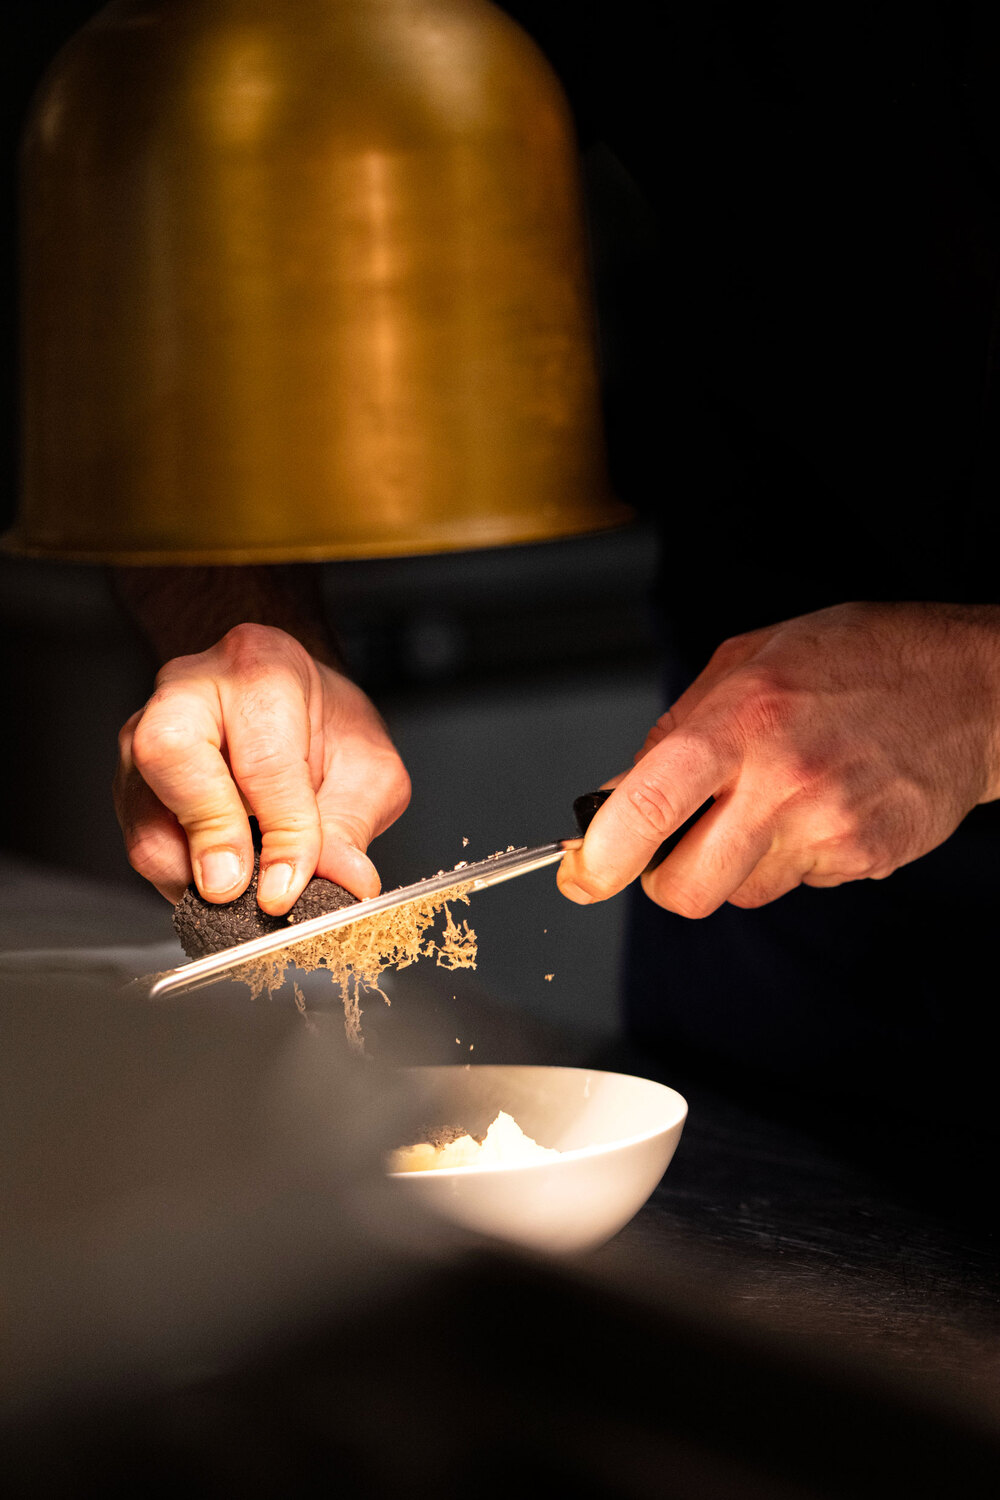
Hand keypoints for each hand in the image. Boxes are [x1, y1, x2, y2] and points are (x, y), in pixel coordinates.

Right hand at [114, 623, 410, 910]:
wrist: (291, 710)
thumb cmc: (325, 728)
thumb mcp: (367, 770)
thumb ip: (352, 826)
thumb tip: (346, 881)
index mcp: (262, 667)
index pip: (264, 757)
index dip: (279, 833)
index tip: (286, 888)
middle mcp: (190, 688)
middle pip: (170, 752)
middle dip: (208, 831)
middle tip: (237, 889)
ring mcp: (145, 730)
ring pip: (142, 809)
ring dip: (188, 869)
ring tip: (239, 897)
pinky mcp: (130, 779)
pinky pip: (139, 838)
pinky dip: (178, 877)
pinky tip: (220, 884)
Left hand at [559, 602, 999, 915]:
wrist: (972, 690)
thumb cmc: (858, 662)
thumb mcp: (748, 660)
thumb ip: (675, 728)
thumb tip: (616, 796)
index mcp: (741, 720)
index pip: (646, 805)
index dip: (600, 858)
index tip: (582, 875)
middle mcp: (783, 781)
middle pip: (687, 890)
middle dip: (664, 881)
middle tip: (671, 848)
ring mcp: (829, 830)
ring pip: (742, 894)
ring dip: (735, 864)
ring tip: (771, 802)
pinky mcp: (865, 861)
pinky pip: (797, 884)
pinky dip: (792, 857)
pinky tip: (818, 807)